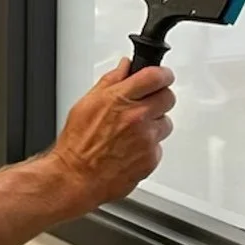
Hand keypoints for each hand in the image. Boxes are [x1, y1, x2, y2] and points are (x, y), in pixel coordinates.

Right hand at [49, 60, 175, 208]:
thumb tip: (124, 68)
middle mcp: (137, 117)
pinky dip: (149, 147)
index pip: (155, 76)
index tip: (163, 75)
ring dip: (154, 124)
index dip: (162, 73)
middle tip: (148, 104)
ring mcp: (147, 138)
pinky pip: (159, 146)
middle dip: (160, 98)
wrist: (76, 176)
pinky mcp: (151, 158)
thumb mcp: (87, 103)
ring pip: (165, 123)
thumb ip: (111, 81)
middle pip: (168, 97)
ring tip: (133, 132)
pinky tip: (131, 149)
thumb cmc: (77, 143)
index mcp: (120, 99)